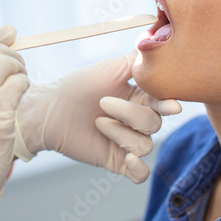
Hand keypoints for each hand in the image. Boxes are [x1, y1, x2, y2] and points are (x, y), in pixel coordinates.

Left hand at [13, 50, 180, 182]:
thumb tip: (159, 47)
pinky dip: (138, 169)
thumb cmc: (77, 86)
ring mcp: (127, 142)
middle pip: (154, 124)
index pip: (164, 104)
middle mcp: (136, 121)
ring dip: (121, 134)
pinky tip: (127, 159)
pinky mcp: (116, 161)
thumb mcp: (110, 68)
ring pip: (145, 146)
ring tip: (97, 123)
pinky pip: (140, 174)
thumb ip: (137, 60)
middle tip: (103, 103)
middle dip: (130, 114)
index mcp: (139, 98)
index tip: (171, 106)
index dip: (168, 106)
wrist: (49, 109)